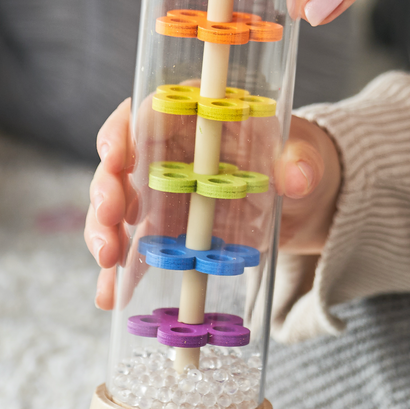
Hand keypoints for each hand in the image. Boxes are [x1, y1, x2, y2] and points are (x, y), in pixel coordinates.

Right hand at [85, 99, 340, 308]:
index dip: (125, 132)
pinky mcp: (165, 229)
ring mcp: (161, 192)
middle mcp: (168, 149)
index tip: (117, 157)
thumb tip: (298, 176)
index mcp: (195, 115)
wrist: (304, 200)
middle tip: (111, 218)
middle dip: (107, 188)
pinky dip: (119, 273)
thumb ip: (301, 161)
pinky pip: (133, 248)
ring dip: (104, 231)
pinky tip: (109, 296)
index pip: (147, 112)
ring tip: (108, 261)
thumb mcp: (305, 154)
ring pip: (117, 206)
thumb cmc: (297, 158)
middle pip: (121, 161)